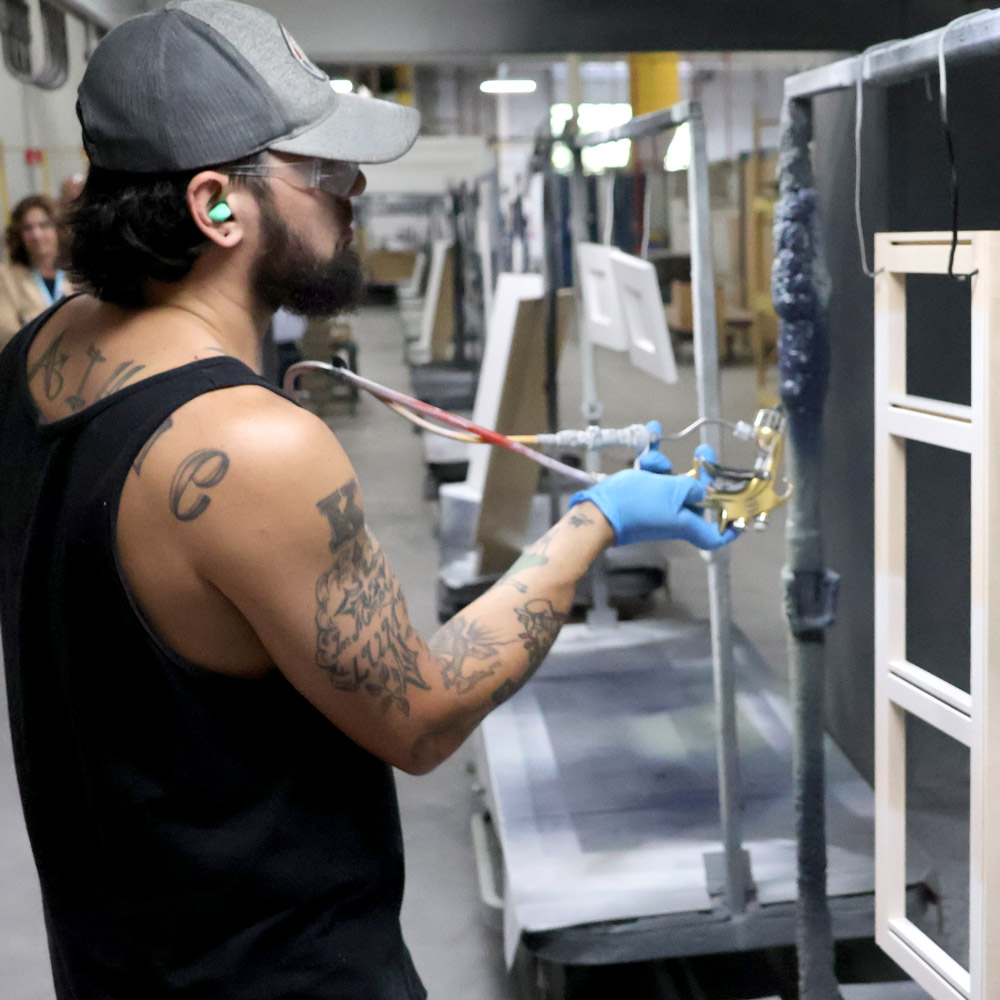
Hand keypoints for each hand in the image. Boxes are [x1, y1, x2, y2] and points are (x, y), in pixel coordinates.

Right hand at [569, 426, 738, 549]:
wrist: (599, 511)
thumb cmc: (639, 505)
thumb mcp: (674, 491)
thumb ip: (692, 487)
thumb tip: (700, 489)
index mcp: (686, 522)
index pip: (714, 536)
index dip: (728, 529)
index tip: (739, 518)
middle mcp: (673, 515)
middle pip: (694, 496)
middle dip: (698, 473)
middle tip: (704, 452)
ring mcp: (654, 505)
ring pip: (670, 479)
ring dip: (663, 463)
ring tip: (650, 459)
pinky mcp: (637, 494)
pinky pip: (650, 471)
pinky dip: (651, 453)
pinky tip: (653, 431)